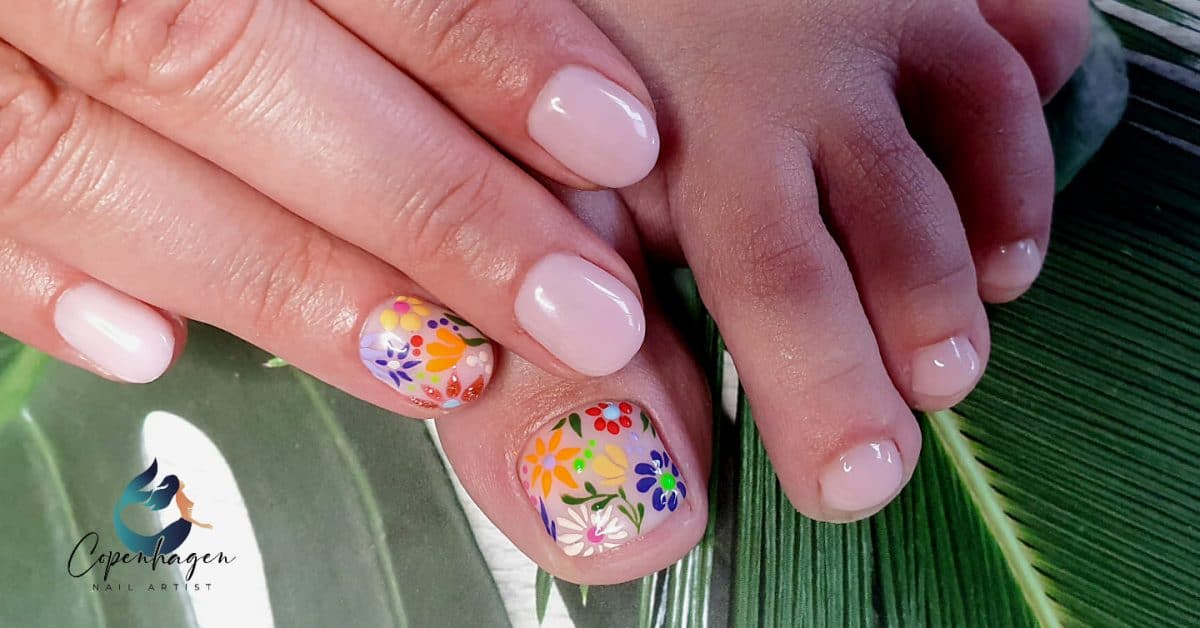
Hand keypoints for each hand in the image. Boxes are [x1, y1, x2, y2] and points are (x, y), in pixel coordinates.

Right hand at [0, 0, 668, 413]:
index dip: (475, 38)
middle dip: (419, 199)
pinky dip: (36, 279)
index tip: (614, 138)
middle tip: (577, 311)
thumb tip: (555, 103)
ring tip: (441, 365)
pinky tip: (155, 351)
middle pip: (216, 57)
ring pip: (76, 152)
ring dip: (280, 277)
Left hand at [570, 0, 1089, 522]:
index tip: (853, 484)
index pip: (776, 282)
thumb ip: (588, 293)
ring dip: (1000, 213)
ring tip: (999, 286)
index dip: (825, 393)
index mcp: (690, 136)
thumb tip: (643, 460)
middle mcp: (792, 69)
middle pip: (892, 219)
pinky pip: (1017, 13)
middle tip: (935, 390)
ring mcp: (866, 6)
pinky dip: (1039, 67)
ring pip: (976, 110)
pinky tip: (1013, 138)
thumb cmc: (559, 73)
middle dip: (926, 325)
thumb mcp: (549, 177)